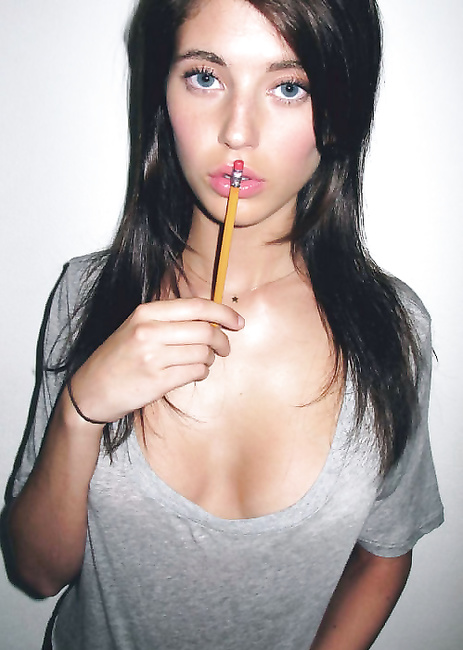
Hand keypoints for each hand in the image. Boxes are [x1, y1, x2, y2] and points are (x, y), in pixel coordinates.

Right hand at [68, 298, 243, 422]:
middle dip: (222, 340)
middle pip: (205, 330)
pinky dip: (201, 373)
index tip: (238, 321)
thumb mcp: (137, 327)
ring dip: (210, 359)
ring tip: (201, 362)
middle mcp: (149, 331)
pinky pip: (196, 372)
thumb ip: (170, 319)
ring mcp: (153, 357)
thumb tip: (213, 318)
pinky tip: (192, 373)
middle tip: (225, 348)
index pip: (196, 306)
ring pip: (204, 353)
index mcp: (146, 312)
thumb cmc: (120, 357)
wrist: (91, 390)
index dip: (223, 313)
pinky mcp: (157, 381)